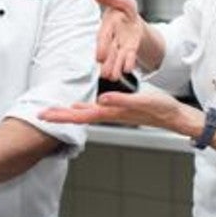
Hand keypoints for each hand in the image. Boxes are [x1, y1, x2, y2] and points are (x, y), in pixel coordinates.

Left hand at [39, 91, 201, 133]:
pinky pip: (95, 109)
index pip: (81, 115)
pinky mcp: (119, 109)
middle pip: (78, 115)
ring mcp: (113, 113)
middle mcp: (109, 114)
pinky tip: (79, 106)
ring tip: (53, 111)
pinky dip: (83, 107)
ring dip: (68, 112)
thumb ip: (122, 101)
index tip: (44, 116)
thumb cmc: (162, 109)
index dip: (62, 115)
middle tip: (39, 114)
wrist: (175, 117)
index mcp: (112, 112)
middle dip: (59, 115)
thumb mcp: (143, 102)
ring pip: (85, 113)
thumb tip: (101, 99)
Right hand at [95, 0, 146, 79]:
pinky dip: (128, 63)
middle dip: (107, 62)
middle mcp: (112, 37)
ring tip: (113, 77)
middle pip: (109, 51)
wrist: (132, 18)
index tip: (99, 57)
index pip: (103, 37)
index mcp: (108, 25)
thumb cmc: (125, 9)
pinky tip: (127, 69)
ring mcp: (119, 45)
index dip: (101, 46)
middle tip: (105, 74)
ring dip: (114, 67)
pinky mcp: (129, 50)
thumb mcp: (123, 1)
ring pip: (116, 57)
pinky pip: (128, 57)